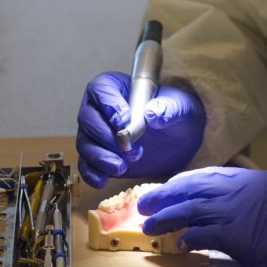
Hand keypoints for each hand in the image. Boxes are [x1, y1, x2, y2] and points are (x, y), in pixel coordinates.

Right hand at [76, 71, 205, 187]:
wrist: (179, 137)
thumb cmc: (176, 112)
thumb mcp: (180, 105)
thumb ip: (169, 107)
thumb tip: (152, 115)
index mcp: (116, 86)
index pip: (101, 89)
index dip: (108, 105)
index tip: (123, 122)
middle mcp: (100, 108)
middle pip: (87, 118)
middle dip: (106, 136)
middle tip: (127, 148)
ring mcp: (97, 132)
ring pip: (85, 143)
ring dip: (100, 157)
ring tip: (121, 167)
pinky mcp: (100, 154)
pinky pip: (86, 164)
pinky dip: (92, 173)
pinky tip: (103, 180)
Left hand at [137, 167, 266, 266]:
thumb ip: (254, 194)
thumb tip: (227, 197)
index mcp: (257, 178)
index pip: (211, 172)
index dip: (185, 180)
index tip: (168, 187)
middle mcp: (247, 188)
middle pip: (196, 185)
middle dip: (168, 193)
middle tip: (147, 203)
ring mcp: (242, 210)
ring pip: (193, 207)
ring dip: (168, 216)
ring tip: (150, 225)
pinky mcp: (239, 235)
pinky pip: (203, 232)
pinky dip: (187, 238)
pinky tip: (178, 244)